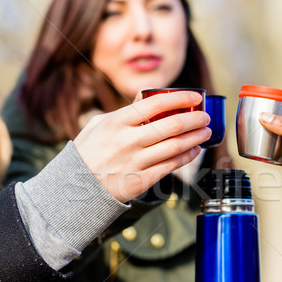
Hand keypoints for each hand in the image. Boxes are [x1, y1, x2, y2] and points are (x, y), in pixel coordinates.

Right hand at [73, 91, 210, 201]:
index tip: (196, 97)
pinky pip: (170, 166)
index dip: (181, 98)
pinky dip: (186, 157)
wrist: (76, 186)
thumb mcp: (100, 124)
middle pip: (171, 125)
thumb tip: (149, 95)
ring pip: (175, 146)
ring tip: (206, 133)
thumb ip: (126, 110)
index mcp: (117, 121)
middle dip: (195, 119)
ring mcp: (135, 161)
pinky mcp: (141, 180)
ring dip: (195, 138)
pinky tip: (194, 150)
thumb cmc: (89, 151)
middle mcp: (128, 140)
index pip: (156, 103)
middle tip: (205, 117)